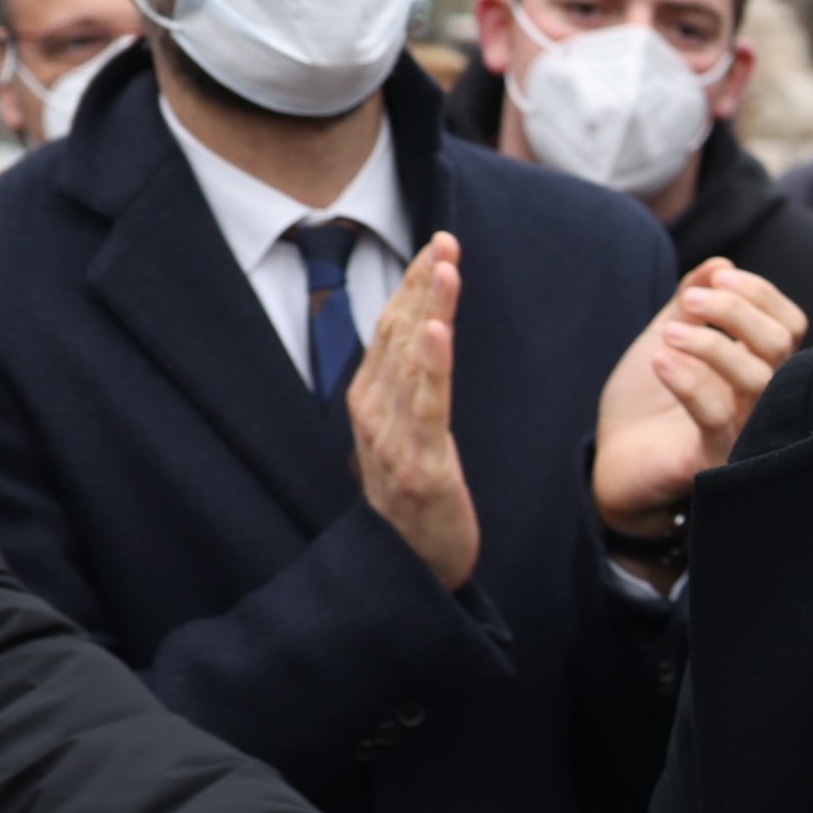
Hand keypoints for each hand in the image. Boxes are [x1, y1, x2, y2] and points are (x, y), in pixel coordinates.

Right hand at [349, 233, 477, 593]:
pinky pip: (427, 405)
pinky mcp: (420, 464)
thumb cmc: (412, 503)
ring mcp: (392, 438)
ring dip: (428, 307)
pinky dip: (431, 362)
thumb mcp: (403, 436)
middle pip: (397, 333)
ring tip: (445, 265)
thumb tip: (419, 339)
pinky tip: (437, 327)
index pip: (390, 328)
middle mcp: (372, 413)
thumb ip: (406, 390)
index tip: (436, 244)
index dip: (412, 284)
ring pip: (410, 359)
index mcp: (368, 401)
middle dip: (422, 283)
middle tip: (444, 239)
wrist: (407, 572)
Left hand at [591, 261, 808, 545]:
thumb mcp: (667, 336)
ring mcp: (744, 432)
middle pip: (781, 346)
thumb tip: (720, 264)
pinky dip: (688, 379)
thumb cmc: (647, 400)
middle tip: (691, 302)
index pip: (789, 324)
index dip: (760, 294)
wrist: (612, 457)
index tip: (718, 277)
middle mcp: (763, 400)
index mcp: (760, 366)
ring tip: (669, 333)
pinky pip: (716, 416)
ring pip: (758, 380)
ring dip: (712, 344)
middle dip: (737, 312)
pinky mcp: (715, 461)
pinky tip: (659, 360)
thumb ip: (692, 300)